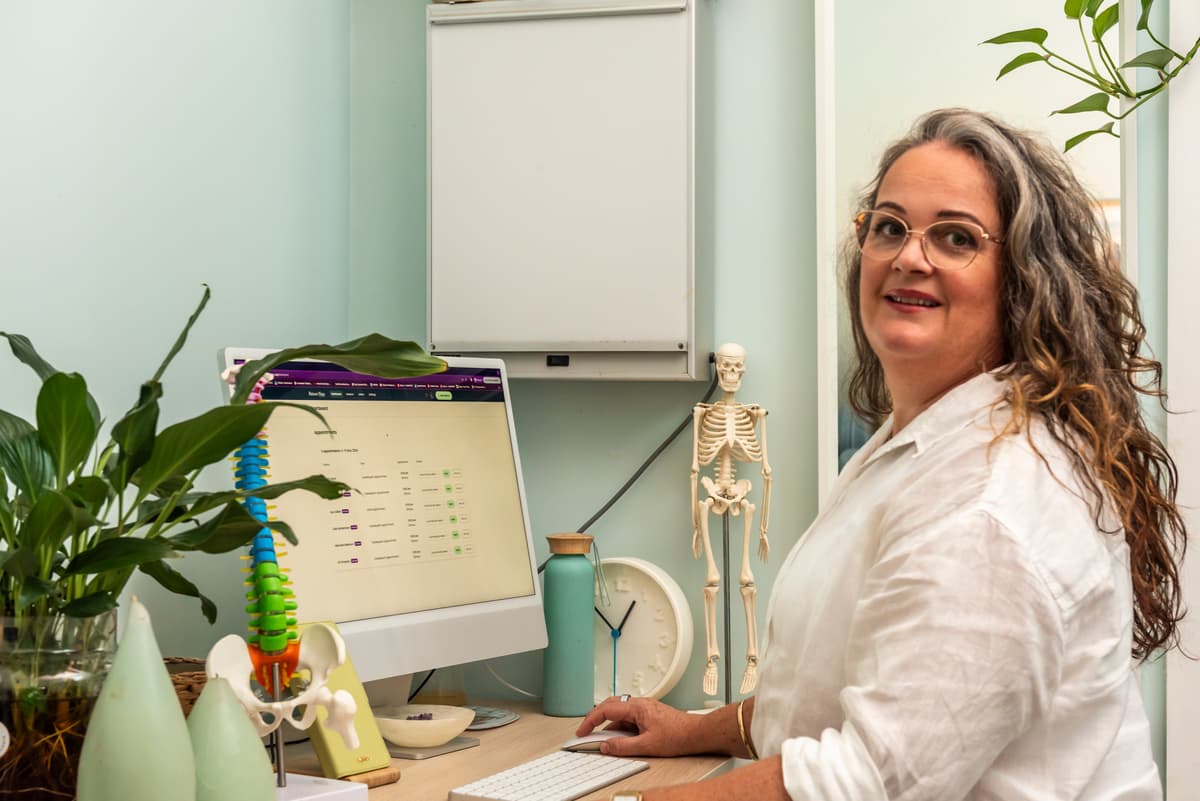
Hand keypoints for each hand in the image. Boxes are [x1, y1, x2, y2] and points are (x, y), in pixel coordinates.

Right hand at [577, 696, 696, 757]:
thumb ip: (623, 746)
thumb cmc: (678, 735)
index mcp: (636, 707)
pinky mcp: (650, 713)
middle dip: (596, 717)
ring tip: (604, 738)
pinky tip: (622, 737)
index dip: (590, 720)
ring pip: (620, 711)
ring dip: (609, 723)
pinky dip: (621, 726)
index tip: (582, 731)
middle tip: (587, 730)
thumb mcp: (646, 745)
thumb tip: (606, 746)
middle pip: (610, 705)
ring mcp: (645, 707)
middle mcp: (640, 703)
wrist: (697, 733)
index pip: (605, 709)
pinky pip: (629, 717)